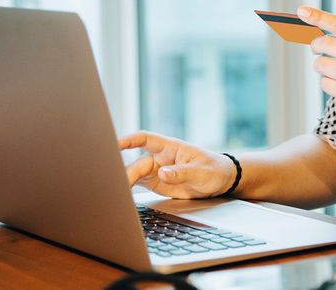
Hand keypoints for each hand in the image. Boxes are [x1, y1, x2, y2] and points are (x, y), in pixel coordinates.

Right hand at [119, 131, 236, 198]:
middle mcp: (160, 157)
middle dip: (125, 172)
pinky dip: (128, 190)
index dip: (130, 140)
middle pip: (137, 163)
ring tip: (115, 193)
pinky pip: (138, 184)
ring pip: (134, 174)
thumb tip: (162, 173)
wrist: (220, 181)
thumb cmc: (214, 170)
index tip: (115, 144)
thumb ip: (182, 173)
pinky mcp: (155, 182)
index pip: (146, 139)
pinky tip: (121, 196)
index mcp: (171, 148)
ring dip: (124, 182)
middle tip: (118, 184)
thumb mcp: (202, 172)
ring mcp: (156, 170)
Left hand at [299, 6, 335, 124]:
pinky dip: (328, 83)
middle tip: (319, 50)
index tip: (302, 11)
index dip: (319, 17)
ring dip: (322, 67)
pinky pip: (326, 85)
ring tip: (334, 70)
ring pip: (322, 65)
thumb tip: (325, 37)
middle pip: (325, 45)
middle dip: (317, 47)